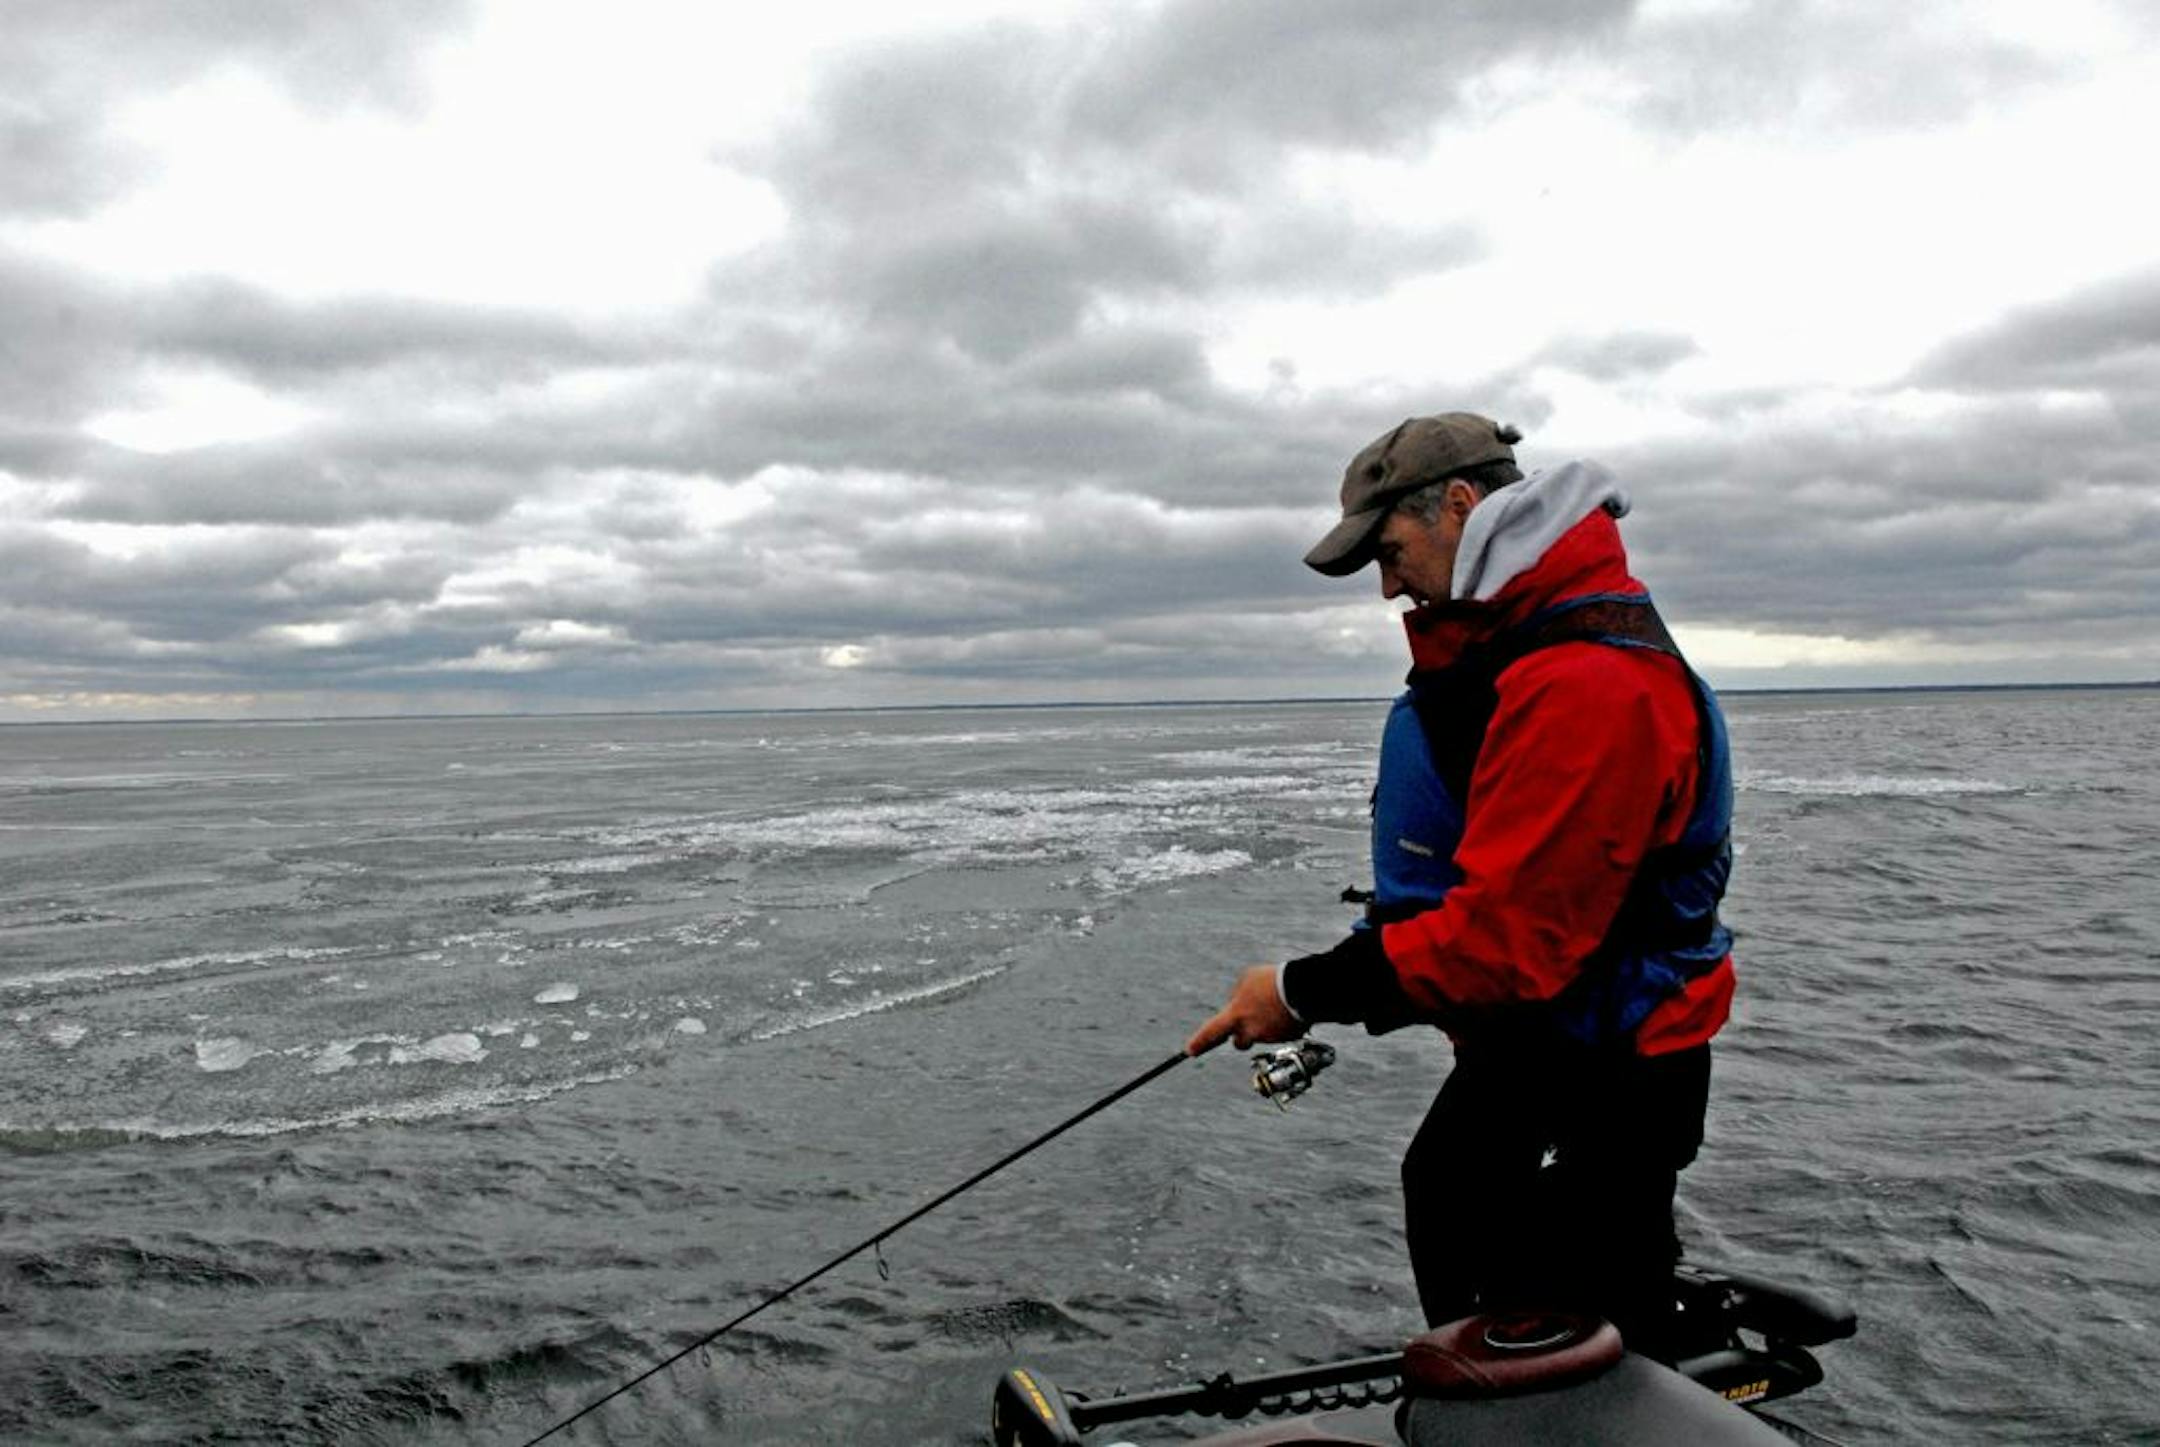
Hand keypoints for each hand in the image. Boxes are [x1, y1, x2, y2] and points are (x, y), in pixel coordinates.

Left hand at [1186, 965, 1301, 1056]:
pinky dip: (1282, 1021)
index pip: (1211, 1032)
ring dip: (1266, 1023)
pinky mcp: (1288, 1038)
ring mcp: (1270, 1037)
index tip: (1190, 1051)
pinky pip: (1281, 1031)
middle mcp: (1251, 1032)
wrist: (1302, 990)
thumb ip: (1238, 995)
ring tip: (1276, 1003)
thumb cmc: (1271, 982)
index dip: (1199, 1042)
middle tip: (1244, 1028)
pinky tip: (1289, 1007)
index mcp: (1236, 1016)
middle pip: (1239, 1042)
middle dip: (1240, 1037)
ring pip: (1263, 1034)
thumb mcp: (1246, 980)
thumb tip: (1241, 1004)